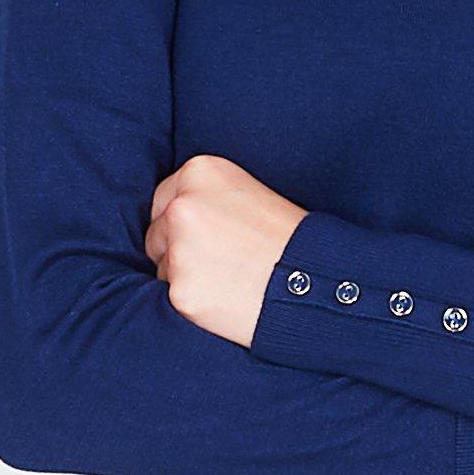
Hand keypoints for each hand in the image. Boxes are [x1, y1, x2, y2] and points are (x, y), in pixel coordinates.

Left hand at [148, 155, 307, 347]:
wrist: (317, 281)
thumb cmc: (291, 239)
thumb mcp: (250, 194)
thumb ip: (209, 198)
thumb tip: (175, 218)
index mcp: (199, 172)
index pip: (165, 200)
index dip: (186, 223)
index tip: (209, 237)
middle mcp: (182, 205)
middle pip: (156, 233)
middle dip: (178, 249)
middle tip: (221, 262)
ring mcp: (179, 250)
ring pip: (162, 268)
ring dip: (185, 276)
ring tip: (230, 280)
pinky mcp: (180, 290)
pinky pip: (172, 298)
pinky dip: (194, 302)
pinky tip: (226, 298)